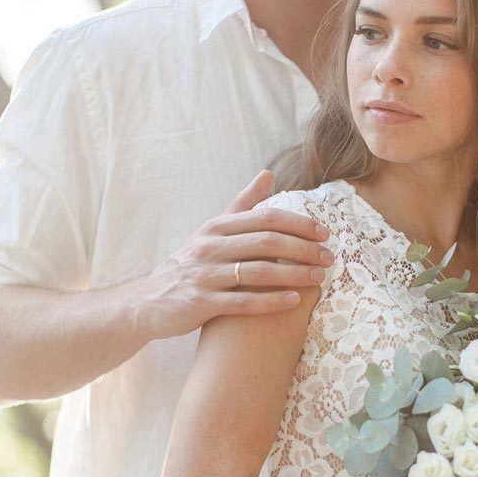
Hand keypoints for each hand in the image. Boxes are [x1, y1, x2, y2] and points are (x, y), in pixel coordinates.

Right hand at [133, 171, 333, 339]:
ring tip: (319, 278)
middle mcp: (210, 247)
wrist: (148, 302)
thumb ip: (242, 205)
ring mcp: (204, 275)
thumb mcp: (213, 231)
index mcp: (217, 227)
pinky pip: (243, 301)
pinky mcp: (201, 302)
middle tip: (329, 258)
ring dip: (294, 274)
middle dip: (303, 249)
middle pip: (266, 243)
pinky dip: (271, 301)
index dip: (298, 224)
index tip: (324, 233)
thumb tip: (269, 174)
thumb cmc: (191, 264)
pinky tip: (294, 301)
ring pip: (258, 272)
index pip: (265, 218)